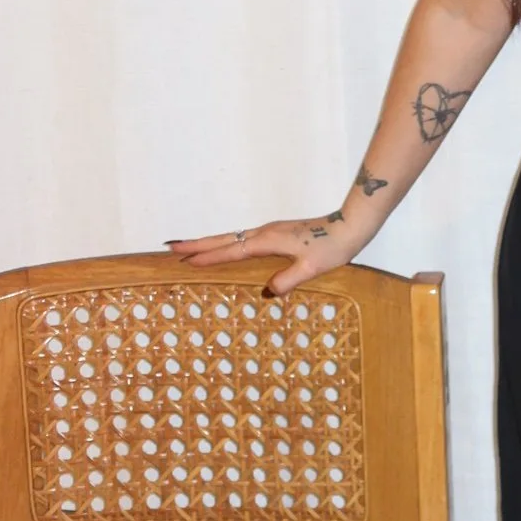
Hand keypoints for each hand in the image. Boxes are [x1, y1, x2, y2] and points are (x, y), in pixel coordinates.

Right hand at [167, 210, 355, 296]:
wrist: (350, 226)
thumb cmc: (333, 247)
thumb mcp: (312, 268)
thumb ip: (288, 279)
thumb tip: (266, 293)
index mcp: (268, 240)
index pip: (230, 250)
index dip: (207, 256)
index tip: (184, 260)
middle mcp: (264, 233)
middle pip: (223, 239)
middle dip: (196, 244)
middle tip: (170, 247)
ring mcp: (270, 232)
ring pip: (231, 237)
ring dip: (209, 243)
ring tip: (189, 249)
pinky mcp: (276, 234)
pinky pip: (243, 240)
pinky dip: (226, 244)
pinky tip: (226, 251)